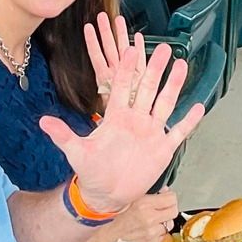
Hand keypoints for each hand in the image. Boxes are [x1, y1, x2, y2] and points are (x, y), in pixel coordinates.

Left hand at [41, 20, 203, 209]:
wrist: (106, 193)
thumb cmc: (91, 170)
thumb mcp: (76, 151)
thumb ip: (63, 135)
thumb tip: (42, 121)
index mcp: (116, 116)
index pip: (122, 87)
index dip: (127, 69)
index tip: (132, 49)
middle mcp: (136, 119)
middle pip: (147, 89)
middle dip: (155, 68)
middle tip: (164, 48)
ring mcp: (151, 132)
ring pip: (165, 104)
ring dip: (174, 85)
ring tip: (182, 65)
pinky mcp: (163, 149)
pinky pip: (178, 132)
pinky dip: (188, 121)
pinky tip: (199, 106)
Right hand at [102, 190, 178, 241]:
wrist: (112, 239)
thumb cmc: (121, 220)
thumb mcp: (134, 201)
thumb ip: (152, 195)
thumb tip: (166, 191)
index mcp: (144, 205)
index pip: (171, 198)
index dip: (170, 198)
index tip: (167, 199)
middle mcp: (149, 219)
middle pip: (174, 211)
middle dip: (169, 209)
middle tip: (162, 210)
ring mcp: (152, 233)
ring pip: (169, 225)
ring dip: (164, 223)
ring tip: (152, 223)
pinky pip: (164, 237)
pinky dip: (159, 235)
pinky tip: (149, 233)